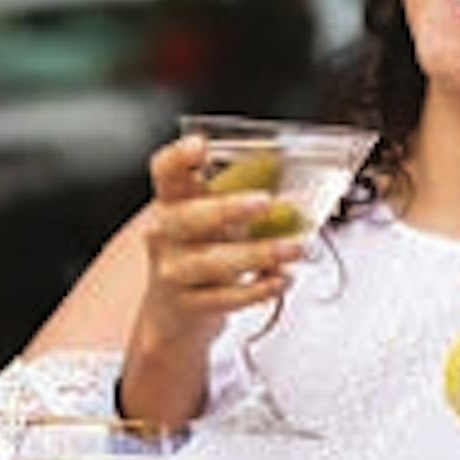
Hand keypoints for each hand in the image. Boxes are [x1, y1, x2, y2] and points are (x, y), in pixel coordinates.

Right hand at [140, 136, 304, 345]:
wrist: (175, 315)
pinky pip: (226, 298)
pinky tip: (281, 278)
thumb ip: (243, 197)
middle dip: (227, 209)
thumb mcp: (216, 220)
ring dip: (258, 253)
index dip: (178, 158)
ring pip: (211, 262)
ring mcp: (174, 272)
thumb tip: (288, 173)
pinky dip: (259, 288)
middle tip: (266, 202)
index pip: (165, 173)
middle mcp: (166, 235)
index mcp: (173, 202)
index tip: (200, 145)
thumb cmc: (202, 253)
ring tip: (294, 248)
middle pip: (188, 217)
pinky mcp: (190, 305)